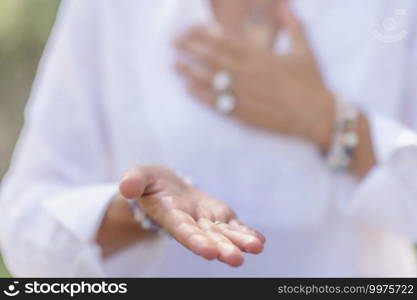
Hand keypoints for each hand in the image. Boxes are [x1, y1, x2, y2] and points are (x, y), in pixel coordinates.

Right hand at [119, 165, 264, 266]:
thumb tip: (126, 188)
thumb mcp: (139, 177)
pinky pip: (233, 226)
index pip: (183, 230)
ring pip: (224, 234)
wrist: (166, 187)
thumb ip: (134, 182)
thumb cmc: (150, 183)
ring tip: (256, 247)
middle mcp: (191, 224)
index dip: (195, 241)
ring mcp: (207, 222)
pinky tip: (258, 240)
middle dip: (222, 248)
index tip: (209, 252)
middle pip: (207, 237)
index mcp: (170, 216)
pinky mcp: (219, 217)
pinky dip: (245, 233)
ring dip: (239, 242)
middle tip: (236, 259)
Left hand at [175, 0, 334, 149]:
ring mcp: (243, 94)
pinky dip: (201, 95)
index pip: (225, 40)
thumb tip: (286, 4)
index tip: (190, 28)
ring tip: (174, 64)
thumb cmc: (311, 82)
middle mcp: (248, 74)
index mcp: (260, 56)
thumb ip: (293, 26)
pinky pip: (217, 102)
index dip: (205, 33)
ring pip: (210, 80)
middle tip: (174, 41)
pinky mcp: (243, 113)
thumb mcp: (304, 50)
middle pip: (212, 57)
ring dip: (190, 70)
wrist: (315, 115)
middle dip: (191, 47)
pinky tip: (188, 88)